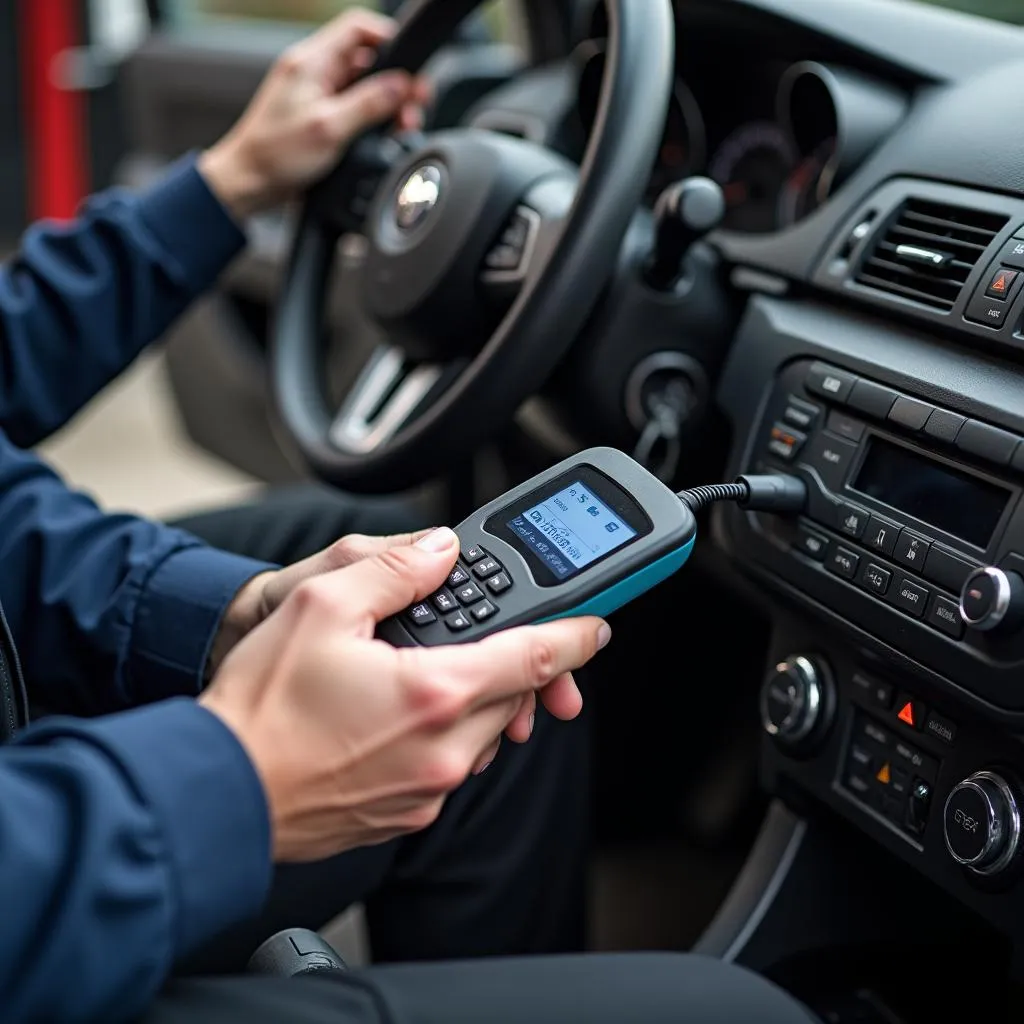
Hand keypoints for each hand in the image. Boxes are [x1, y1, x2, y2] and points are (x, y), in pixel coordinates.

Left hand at [198, 8, 429, 219]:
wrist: (248, 182)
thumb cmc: (276, 156)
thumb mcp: (329, 128)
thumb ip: (368, 103)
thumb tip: (401, 85)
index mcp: (311, 61)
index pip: (358, 28)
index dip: (390, 40)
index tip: (411, 68)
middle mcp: (313, 70)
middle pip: (367, 59)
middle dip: (395, 80)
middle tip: (412, 107)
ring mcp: (315, 91)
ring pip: (363, 84)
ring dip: (386, 102)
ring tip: (400, 126)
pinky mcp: (317, 112)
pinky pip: (352, 104)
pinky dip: (371, 117)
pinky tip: (380, 135)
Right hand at [200, 527, 610, 861]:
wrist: (217, 792)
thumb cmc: (261, 707)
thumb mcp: (322, 605)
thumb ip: (394, 569)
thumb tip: (440, 552)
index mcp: (436, 694)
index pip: (536, 657)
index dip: (575, 634)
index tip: (597, 624)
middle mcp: (445, 751)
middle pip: (514, 696)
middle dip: (516, 664)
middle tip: (494, 638)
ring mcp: (426, 790)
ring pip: (485, 734)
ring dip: (477, 700)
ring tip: (432, 672)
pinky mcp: (405, 814)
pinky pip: (450, 766)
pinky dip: (445, 735)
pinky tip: (401, 715)